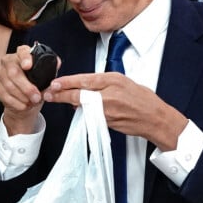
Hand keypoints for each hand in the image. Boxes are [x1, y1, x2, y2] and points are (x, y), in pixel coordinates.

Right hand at [0, 45, 44, 134]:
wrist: (26, 99)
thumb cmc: (37, 83)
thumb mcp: (46, 75)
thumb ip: (51, 68)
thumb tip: (57, 62)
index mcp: (21, 54)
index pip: (22, 51)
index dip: (25, 58)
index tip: (28, 66)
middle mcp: (8, 61)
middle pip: (14, 72)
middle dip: (26, 87)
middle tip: (37, 97)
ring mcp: (0, 73)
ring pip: (9, 85)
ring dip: (22, 96)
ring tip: (32, 102)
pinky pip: (4, 95)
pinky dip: (16, 102)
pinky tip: (24, 106)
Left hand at [44, 72, 187, 149]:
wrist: (154, 118)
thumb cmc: (142, 99)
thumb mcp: (124, 82)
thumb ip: (105, 82)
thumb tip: (86, 84)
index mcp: (113, 80)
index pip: (84, 80)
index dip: (67, 82)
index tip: (55, 82)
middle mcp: (108, 95)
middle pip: (78, 94)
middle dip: (60, 94)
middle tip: (48, 93)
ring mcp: (107, 110)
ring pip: (82, 106)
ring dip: (69, 102)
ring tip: (56, 99)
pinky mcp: (107, 122)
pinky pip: (90, 115)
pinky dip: (82, 111)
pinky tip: (76, 108)